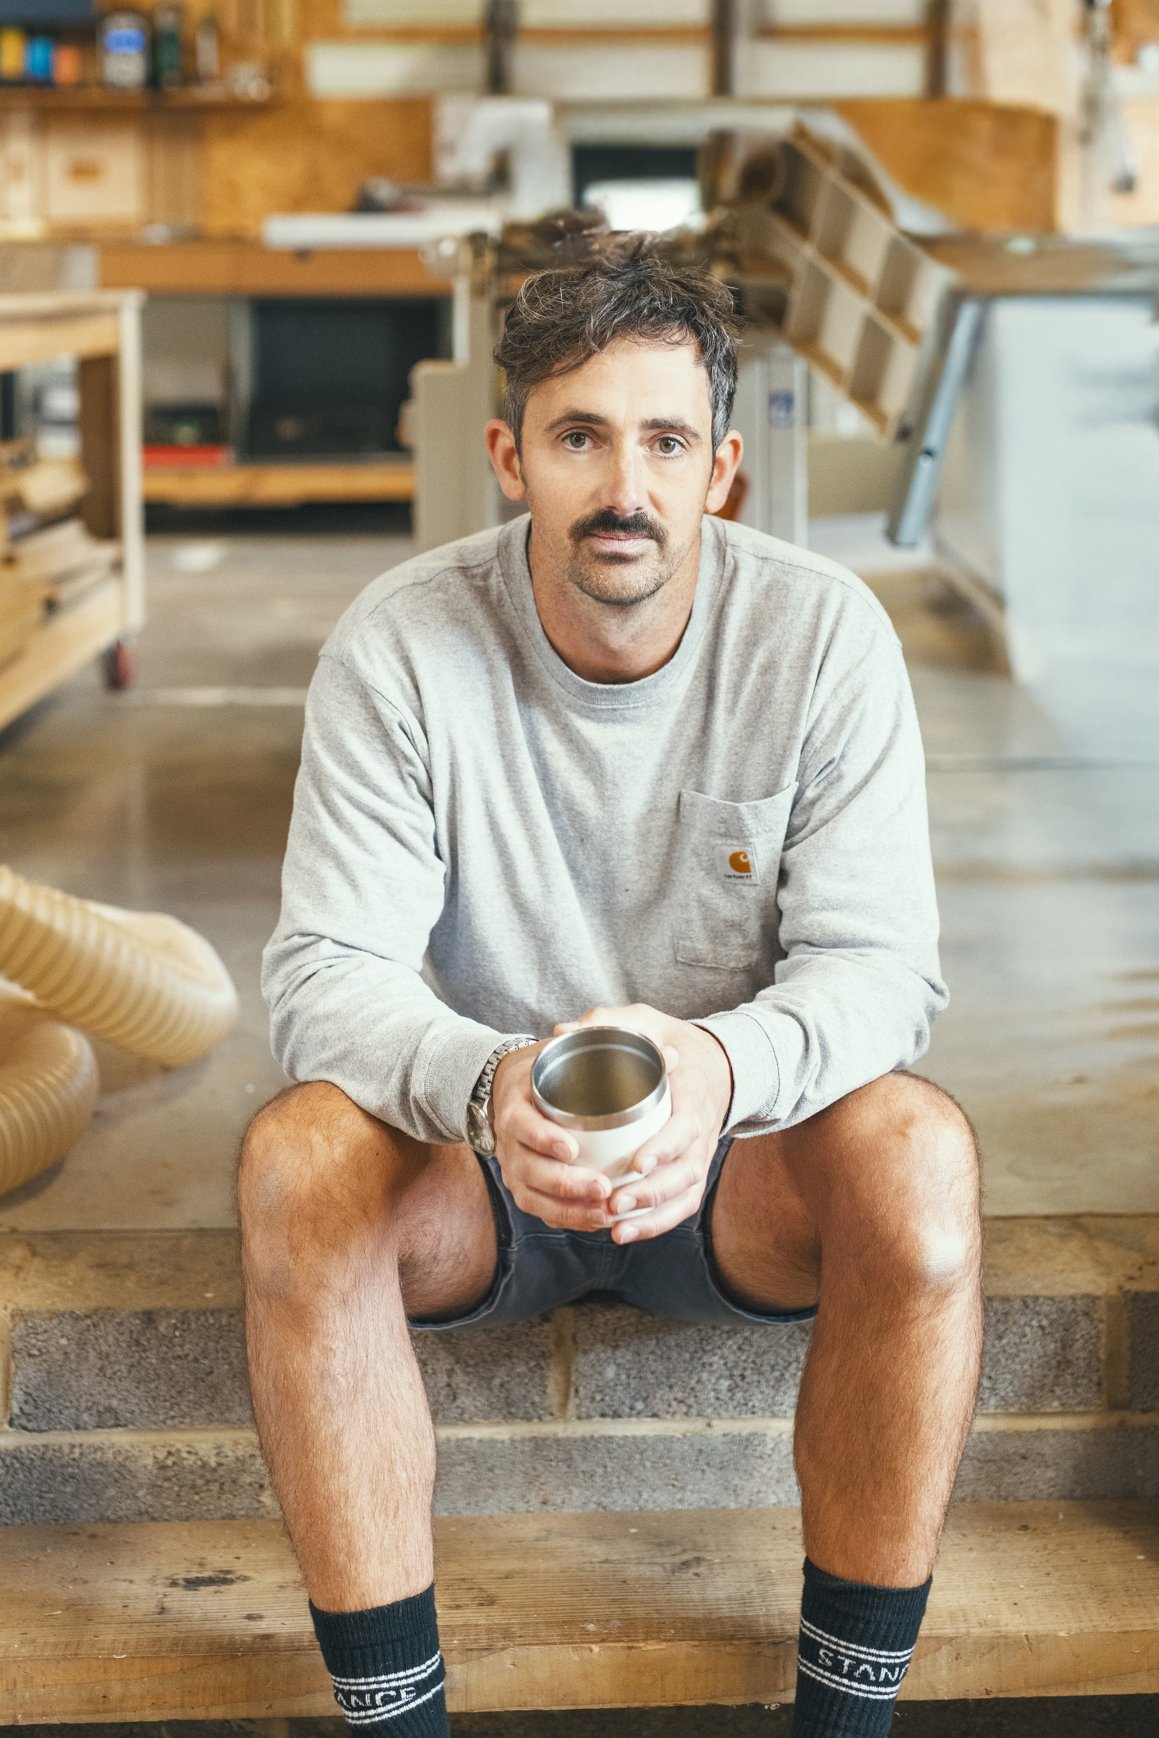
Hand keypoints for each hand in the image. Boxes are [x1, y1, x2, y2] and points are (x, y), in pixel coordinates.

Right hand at [489, 1040, 619, 1231]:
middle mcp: (509, 1140)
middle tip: (603, 1187)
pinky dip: (568, 1218)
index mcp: (517, 1104)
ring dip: (569, 1208)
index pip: (522, 1124)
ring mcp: (514, 1166)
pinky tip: (597, 1220)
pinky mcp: (524, 1186)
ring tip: (605, 1211)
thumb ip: (618, 1051)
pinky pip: (541, 1210)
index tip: (571, 1148)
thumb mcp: (572, 1051)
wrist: (513, 1088)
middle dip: (566, 1184)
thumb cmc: (551, 1070)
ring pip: (534, 1196)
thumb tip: (672, 1056)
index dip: (543, 1138)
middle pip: (530, 1169)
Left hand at [553, 1003, 732, 1245]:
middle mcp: (702, 1130)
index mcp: (693, 1095)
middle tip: (614, 1202)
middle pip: (686, 1171)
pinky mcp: (692, 1170)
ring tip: (615, 1228)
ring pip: (685, 1195)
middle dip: (651, 1193)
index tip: (636, 1162)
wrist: (714, 1061)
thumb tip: (562, 1029)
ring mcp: (700, 1154)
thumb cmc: (670, 1041)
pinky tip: (624, 1233)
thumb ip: (608, 1022)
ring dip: (652, 1217)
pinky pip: (682, 1205)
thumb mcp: (645, 1021)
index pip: (686, 1127)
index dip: (664, 1148)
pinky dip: (657, 1224)